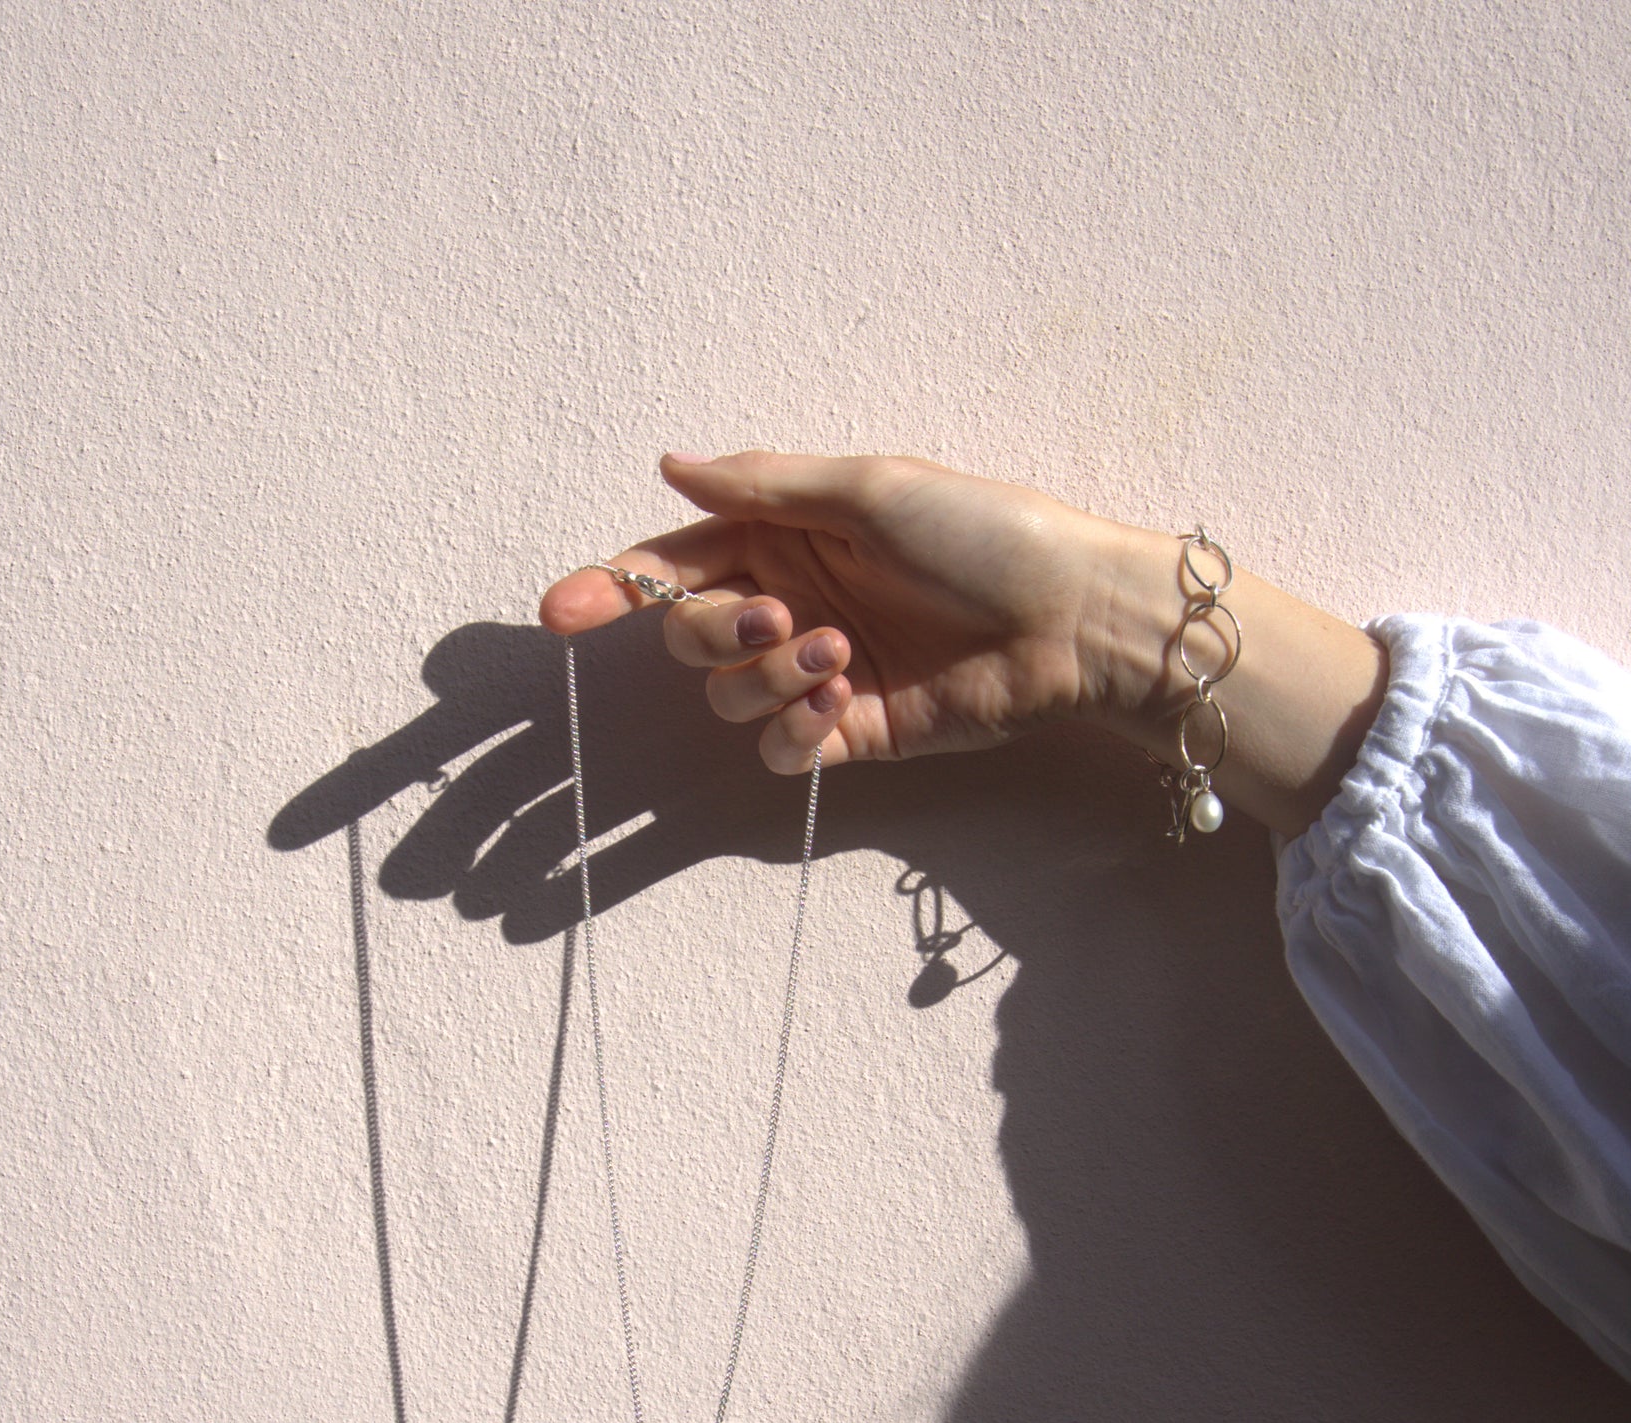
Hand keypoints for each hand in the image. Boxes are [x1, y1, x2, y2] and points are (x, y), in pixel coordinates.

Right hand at [538, 451, 1154, 775]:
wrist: (1068, 622)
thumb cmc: (983, 533)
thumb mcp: (868, 488)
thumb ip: (760, 485)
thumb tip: (670, 463)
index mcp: (790, 535)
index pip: (680, 561)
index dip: (617, 585)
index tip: (562, 613)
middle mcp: (794, 603)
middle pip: (691, 636)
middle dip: (715, 633)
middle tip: (780, 620)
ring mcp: (819, 674)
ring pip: (728, 697)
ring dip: (768, 679)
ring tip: (841, 658)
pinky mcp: (850, 734)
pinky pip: (777, 750)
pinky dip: (793, 730)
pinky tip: (843, 704)